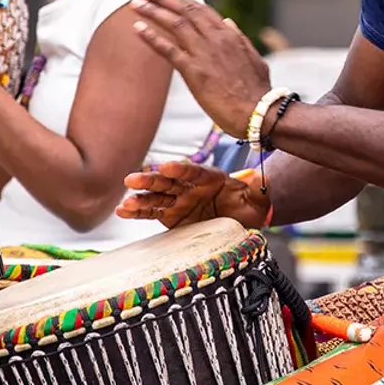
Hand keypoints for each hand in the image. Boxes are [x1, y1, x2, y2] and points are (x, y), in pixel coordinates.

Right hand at [116, 161, 269, 229]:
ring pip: (156, 197)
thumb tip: (260, 178)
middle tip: (132, 179)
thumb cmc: (249, 203)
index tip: (167, 168)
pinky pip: (152, 212)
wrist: (242, 216)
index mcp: (208, 177)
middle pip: (167, 181)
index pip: (193, 172)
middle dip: (150, 180)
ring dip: (140, 199)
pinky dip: (138, 212)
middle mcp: (189, 186)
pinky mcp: (171, 215)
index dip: (180, 170)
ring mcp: (178, 200)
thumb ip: (255, 189)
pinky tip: (123, 211)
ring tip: (125, 203)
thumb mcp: (256, 198)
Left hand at [130, 0, 271, 137]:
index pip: (199, 9)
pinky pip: (168, 49)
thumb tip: (228, 21)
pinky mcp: (194, 71)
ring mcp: (203, 53)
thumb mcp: (253, 57)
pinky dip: (152, 36)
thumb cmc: (257, 90)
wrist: (259, 112)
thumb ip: (239, 38)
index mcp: (229, 34)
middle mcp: (214, 38)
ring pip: (174, 23)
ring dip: (152, 10)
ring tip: (134, 2)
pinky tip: (137, 28)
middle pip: (183, 9)